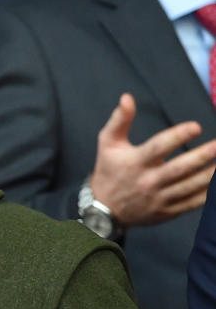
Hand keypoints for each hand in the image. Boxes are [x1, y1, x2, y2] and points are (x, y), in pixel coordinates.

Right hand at [90, 93, 215, 226]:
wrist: (104, 210)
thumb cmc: (109, 170)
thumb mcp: (107, 144)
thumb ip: (119, 120)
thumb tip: (127, 98)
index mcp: (135, 163)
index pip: (158, 147)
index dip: (178, 136)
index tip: (196, 127)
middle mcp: (147, 181)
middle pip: (180, 168)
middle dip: (203, 155)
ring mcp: (158, 198)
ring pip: (190, 186)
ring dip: (210, 174)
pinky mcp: (166, 211)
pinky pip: (192, 203)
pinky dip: (208, 193)